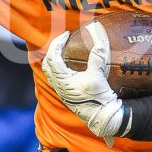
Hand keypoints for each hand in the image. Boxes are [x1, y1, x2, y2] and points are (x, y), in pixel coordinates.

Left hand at [41, 25, 128, 146]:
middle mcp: (59, 87)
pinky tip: (72, 64)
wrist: (104, 117)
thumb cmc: (99, 99)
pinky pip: (58, 77)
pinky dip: (61, 67)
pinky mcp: (69, 94)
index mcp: (62, 81)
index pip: (52, 58)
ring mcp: (63, 91)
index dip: (57, 43)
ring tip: (65, 50)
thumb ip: (98, 55)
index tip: (66, 34)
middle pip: (47, 64)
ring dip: (55, 59)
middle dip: (53, 50)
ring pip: (51, 72)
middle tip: (63, 41)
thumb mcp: (98, 75)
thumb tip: (100, 36)